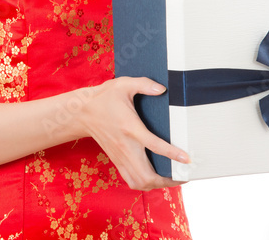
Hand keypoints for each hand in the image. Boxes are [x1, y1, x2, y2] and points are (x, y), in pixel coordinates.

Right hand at [75, 77, 189, 190]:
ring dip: (157, 185)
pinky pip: (132, 181)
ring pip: (139, 182)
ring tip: (172, 178)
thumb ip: (144, 84)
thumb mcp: (123, 84)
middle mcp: (125, 146)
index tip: (186, 158)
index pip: (153, 145)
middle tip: (182, 174)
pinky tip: (155, 178)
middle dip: (167, 179)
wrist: (82, 112)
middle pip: (146, 175)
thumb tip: (162, 89)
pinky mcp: (117, 160)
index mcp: (130, 127)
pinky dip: (145, 184)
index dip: (171, 154)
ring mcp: (120, 156)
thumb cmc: (104, 98)